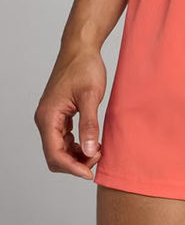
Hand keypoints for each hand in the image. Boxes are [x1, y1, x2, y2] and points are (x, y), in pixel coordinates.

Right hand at [35, 45, 106, 179]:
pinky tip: (95, 144)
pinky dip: (78, 148)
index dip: (72, 168)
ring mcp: (51, 119)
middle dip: (76, 164)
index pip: (54, 154)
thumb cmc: (84, 68)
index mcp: (48, 116)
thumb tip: (90, 151)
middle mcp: (45, 120)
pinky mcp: (59, 117)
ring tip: (100, 150)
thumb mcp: (91, 97)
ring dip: (78, 157)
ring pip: (60, 151)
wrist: (80, 50)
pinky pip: (65, 141)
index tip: (91, 174)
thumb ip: (90, 125)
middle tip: (99, 157)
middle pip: (55, 157)